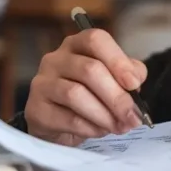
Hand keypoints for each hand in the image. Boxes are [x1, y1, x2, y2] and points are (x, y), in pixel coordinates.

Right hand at [24, 28, 147, 146]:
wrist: (60, 124)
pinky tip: (100, 131)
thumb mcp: (114, 79)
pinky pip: (66, 118)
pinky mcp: (35, 109)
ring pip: (76, 94)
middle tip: (132, 116)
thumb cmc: (91, 94)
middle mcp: (56, 58)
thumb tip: (135, 80)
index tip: (134, 84)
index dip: (117, 61)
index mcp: (78, 44)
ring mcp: (42, 83)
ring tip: (119, 126)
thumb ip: (129, 73)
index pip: (96, 40)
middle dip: (116, 96)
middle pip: (89, 70)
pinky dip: (89, 127)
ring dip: (104, 114)